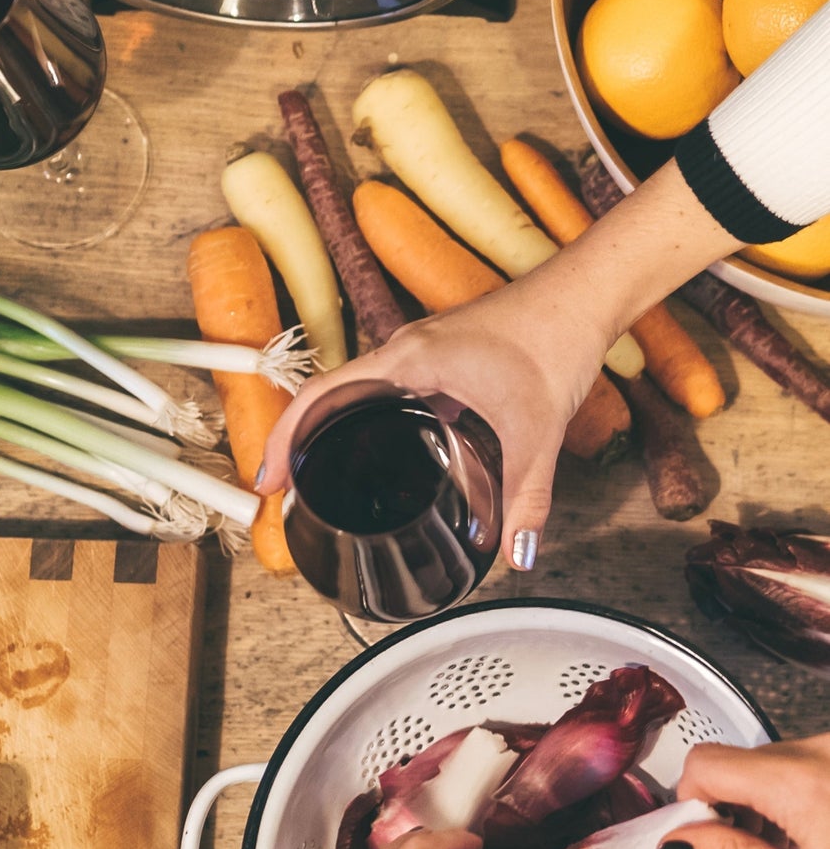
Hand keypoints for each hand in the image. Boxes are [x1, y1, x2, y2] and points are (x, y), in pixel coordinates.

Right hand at [261, 284, 610, 569]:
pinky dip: (355, 412)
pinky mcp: (433, 351)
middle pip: (324, 392)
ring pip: (349, 387)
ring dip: (322, 423)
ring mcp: (415, 347)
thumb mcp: (537, 432)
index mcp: (408, 360)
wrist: (579, 296)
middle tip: (280, 487)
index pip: (323, 395)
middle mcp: (402, 349)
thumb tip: (516, 552)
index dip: (285, 437)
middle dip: (293, 438)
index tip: (269, 479)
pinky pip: (375, 383)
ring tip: (311, 470)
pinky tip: (368, 443)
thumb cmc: (552, 341)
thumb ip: (527, 499)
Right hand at [668, 736, 829, 848]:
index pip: (704, 764)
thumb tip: (677, 843)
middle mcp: (818, 750)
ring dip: (762, 799)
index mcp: (799, 782)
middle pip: (734, 761)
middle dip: (729, 805)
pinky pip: (798, 761)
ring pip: (765, 761)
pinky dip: (792, 792)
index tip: (702, 837)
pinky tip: (813, 831)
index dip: (691, 801)